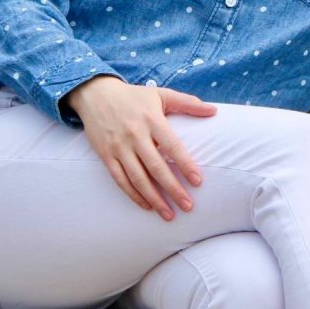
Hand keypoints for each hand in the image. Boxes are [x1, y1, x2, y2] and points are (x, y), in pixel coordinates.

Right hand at [65, 76, 217, 219]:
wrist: (95, 94)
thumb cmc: (134, 96)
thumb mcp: (161, 94)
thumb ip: (188, 103)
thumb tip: (214, 111)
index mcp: (152, 119)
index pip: (172, 146)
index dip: (185, 164)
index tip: (198, 181)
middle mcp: (135, 135)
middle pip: (156, 167)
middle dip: (173, 189)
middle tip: (188, 206)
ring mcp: (119, 147)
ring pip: (138, 178)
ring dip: (155, 198)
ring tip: (169, 214)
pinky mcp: (106, 156)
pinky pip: (120, 180)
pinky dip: (133, 195)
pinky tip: (147, 206)